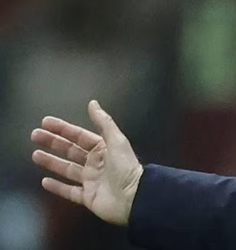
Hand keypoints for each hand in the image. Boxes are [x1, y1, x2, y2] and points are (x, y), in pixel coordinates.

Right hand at [31, 100, 143, 225]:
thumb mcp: (116, 141)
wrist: (134, 197)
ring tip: (35, 155)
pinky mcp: (88, 197)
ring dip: (51, 162)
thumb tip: (92, 103)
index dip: (63, 129)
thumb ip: (104, 122)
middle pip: (70, 151)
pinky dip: (57, 187)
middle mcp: (96, 164)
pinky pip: (70, 191)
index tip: (45, 122)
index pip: (79, 136)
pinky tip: (45, 181)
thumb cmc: (125, 167)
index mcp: (103, 149)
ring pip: (67, 170)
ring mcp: (91, 181)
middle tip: (35, 135)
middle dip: (53, 143)